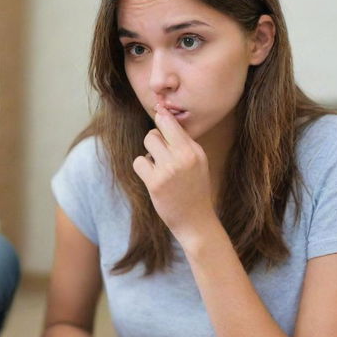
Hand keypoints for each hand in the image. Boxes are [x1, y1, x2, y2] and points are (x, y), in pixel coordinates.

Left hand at [133, 104, 215, 244]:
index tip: (157, 115)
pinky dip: (142, 168)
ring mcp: (169, 170)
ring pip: (147, 144)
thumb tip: (162, 116)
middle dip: (153, 141)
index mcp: (194, 151)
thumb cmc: (194, 189)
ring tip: (158, 167)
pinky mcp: (155, 183)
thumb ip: (183, 142)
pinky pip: (139, 162)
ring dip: (148, 154)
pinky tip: (152, 178)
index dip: (160, 117)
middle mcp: (183, 157)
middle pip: (154, 132)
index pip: (171, 122)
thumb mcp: (198, 162)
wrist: (196, 221)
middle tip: (160, 154)